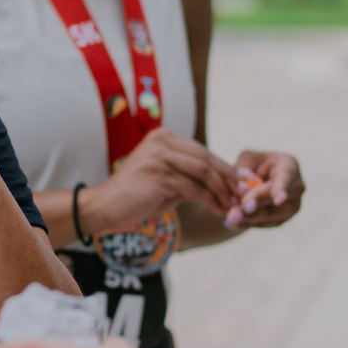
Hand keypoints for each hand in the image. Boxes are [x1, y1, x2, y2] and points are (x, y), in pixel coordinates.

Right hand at [84, 129, 241, 235]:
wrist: (104, 206)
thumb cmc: (135, 196)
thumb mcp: (164, 178)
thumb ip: (187, 174)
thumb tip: (220, 181)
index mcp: (163, 137)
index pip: (202, 151)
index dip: (224, 168)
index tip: (239, 184)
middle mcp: (162, 142)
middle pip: (207, 158)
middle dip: (228, 178)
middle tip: (243, 195)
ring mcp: (160, 158)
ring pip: (204, 172)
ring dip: (223, 191)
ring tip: (233, 205)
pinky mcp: (160, 176)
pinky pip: (194, 188)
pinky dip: (210, 200)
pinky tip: (218, 210)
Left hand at [222, 150, 303, 231]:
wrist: (261, 179)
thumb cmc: (255, 164)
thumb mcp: (248, 158)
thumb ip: (244, 170)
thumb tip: (243, 188)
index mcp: (289, 166)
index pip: (286, 179)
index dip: (282, 190)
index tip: (278, 200)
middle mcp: (296, 188)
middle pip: (275, 201)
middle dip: (254, 205)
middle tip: (235, 212)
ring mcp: (291, 206)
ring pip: (267, 215)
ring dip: (247, 218)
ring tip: (230, 218)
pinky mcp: (281, 220)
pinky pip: (262, 224)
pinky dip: (246, 223)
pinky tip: (232, 222)